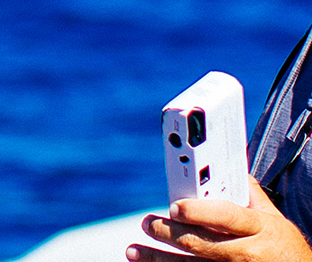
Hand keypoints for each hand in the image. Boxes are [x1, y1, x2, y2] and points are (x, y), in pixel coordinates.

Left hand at [129, 180, 311, 261]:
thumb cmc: (283, 246)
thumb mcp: (274, 220)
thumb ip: (249, 194)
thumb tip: (228, 165)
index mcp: (257, 228)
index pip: (226, 217)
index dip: (199, 212)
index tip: (174, 206)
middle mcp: (245, 252)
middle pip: (201, 243)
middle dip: (170, 234)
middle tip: (148, 224)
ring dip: (159, 259)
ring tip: (134, 250)